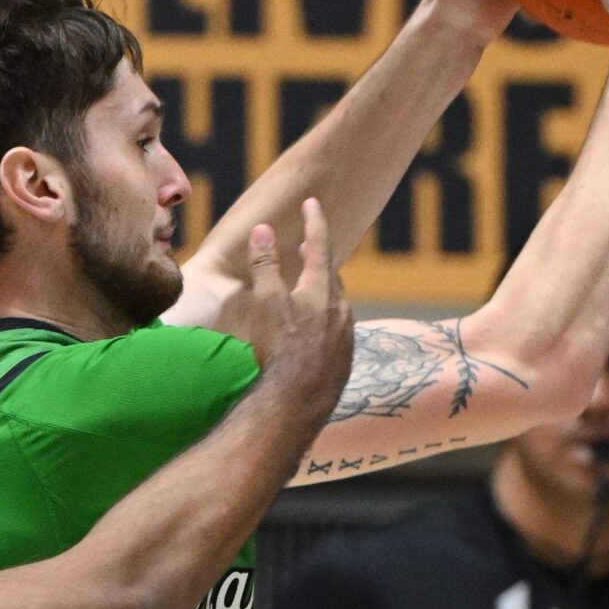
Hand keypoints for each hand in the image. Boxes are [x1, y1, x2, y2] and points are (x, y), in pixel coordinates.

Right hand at [223, 198, 353, 422]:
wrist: (297, 405)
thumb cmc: (278, 351)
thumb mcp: (265, 304)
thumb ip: (265, 265)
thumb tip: (263, 229)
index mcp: (321, 291)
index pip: (319, 244)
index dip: (314, 221)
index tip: (312, 203)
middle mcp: (340, 310)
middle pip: (331, 275)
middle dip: (320, 258)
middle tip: (310, 245)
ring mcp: (346, 337)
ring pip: (336, 304)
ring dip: (324, 291)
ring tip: (310, 288)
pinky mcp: (344, 361)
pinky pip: (337, 330)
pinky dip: (326, 320)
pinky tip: (315, 332)